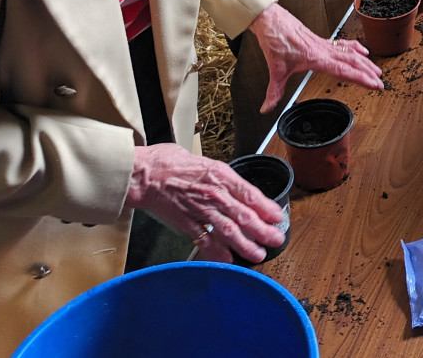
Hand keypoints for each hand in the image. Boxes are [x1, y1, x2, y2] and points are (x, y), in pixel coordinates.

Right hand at [125, 143, 283, 263]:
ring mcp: (200, 210)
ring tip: (258, 255)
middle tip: (276, 240)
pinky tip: (228, 260)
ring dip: (246, 245)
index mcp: (221, 175)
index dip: (267, 208)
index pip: (250, 194)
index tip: (278, 217)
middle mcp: (214, 193)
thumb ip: (223, 178)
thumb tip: (239, 190)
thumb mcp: (206, 162)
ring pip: (228, 231)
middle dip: (263, 230)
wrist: (145, 174)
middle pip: (244, 215)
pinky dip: (217, 252)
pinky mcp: (186, 223)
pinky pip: (205, 240)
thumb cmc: (171, 163)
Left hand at [248, 2, 382, 112]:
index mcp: (317, 58)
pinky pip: (342, 44)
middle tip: (380, 82)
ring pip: (350, 52)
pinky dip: (354, 47)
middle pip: (352, 61)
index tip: (374, 84)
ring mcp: (323, 44)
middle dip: (368, 72)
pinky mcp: (320, 40)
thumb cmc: (275, 39)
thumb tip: (267, 108)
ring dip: (364, 61)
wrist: (271, 19)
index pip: (344, 70)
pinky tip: (361, 50)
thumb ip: (273, 91)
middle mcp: (324, 50)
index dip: (361, 78)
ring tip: (376, 70)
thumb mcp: (275, 69)